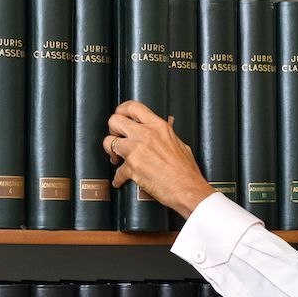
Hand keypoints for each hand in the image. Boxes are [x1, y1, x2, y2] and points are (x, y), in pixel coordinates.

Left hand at [103, 100, 215, 218]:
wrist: (188, 190)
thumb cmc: (187, 171)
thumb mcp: (180, 144)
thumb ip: (167, 135)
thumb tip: (162, 132)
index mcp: (158, 126)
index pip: (133, 107)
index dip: (121, 110)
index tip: (120, 115)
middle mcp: (146, 135)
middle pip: (115, 120)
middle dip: (113, 130)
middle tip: (117, 137)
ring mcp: (137, 150)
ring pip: (109, 142)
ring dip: (111, 151)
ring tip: (116, 158)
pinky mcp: (132, 168)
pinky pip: (117, 172)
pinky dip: (118, 178)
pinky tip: (121, 180)